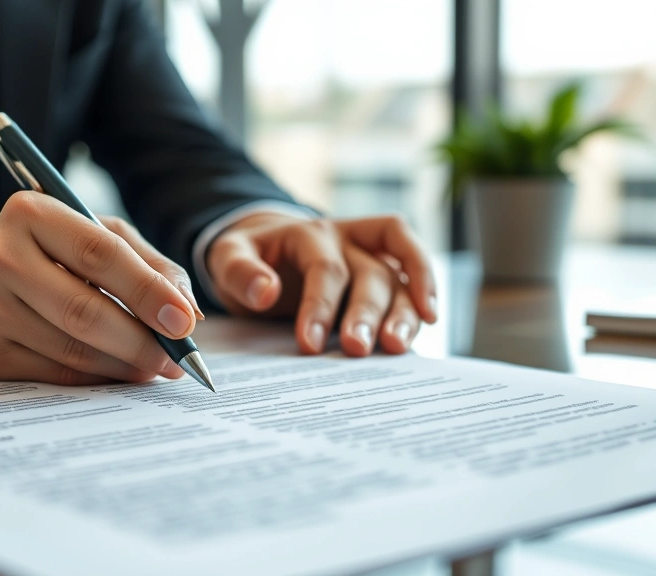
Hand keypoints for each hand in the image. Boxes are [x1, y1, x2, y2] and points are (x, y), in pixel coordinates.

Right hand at [0, 191, 202, 384]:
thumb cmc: (50, 251)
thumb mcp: (98, 234)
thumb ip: (149, 265)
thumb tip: (188, 312)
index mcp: (30, 213)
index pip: (99, 254)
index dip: (147, 291)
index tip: (185, 322)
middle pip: (83, 311)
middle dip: (141, 340)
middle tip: (177, 358)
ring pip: (71, 349)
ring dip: (123, 364)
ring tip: (155, 366)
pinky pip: (54, 373)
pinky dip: (96, 377)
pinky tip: (119, 371)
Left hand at [206, 213, 436, 355]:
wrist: (265, 248)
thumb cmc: (248, 257)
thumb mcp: (227, 256)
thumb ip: (239, 272)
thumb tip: (265, 293)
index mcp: (308, 234)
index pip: (324, 268)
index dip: (319, 306)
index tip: (308, 344)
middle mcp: (346, 239)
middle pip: (369, 272)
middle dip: (364, 313)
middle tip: (356, 349)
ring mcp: (368, 255)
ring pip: (398, 277)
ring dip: (402, 311)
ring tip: (395, 347)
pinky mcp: (382, 272)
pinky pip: (409, 278)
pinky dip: (424, 292)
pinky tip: (428, 321)